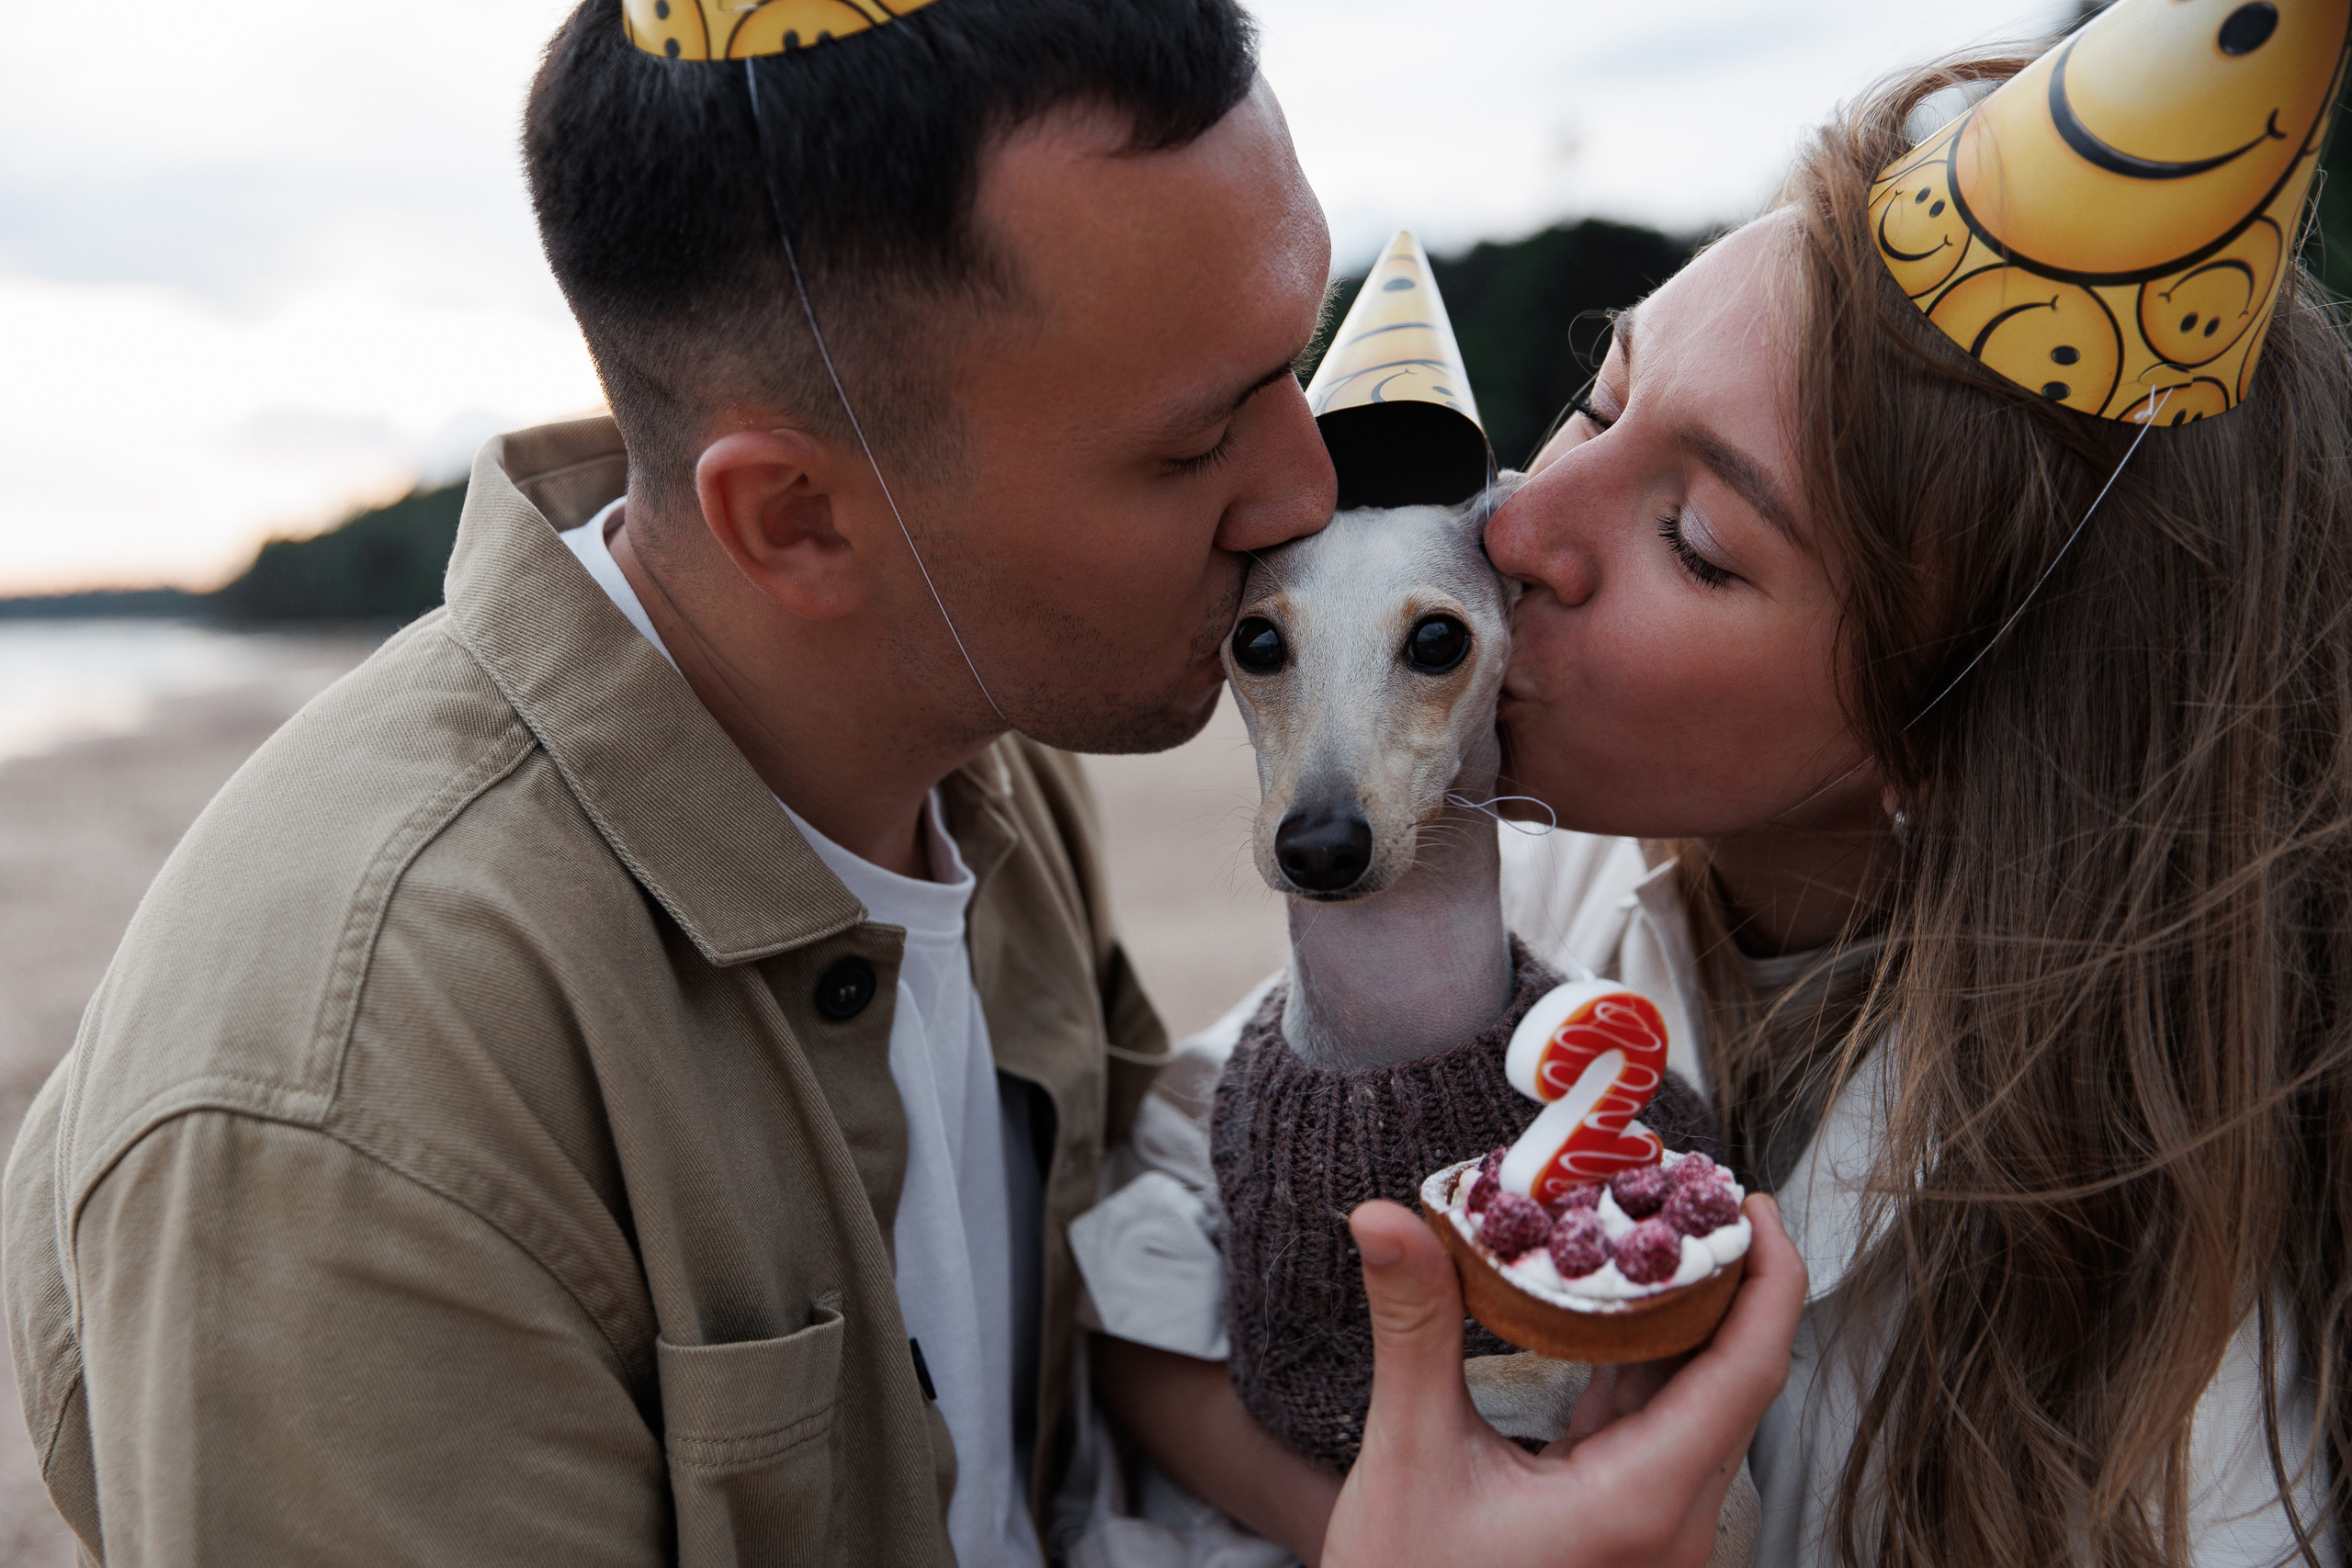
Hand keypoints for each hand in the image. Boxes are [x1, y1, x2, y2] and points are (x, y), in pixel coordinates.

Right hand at [1321, 1195, 1803, 1567]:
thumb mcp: (1408, 1457)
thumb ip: (1413, 1329)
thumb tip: (1383, 1218)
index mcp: (1642, 1505)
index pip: (1748, 1372)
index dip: (1767, 1278)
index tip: (1752, 1202)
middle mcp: (1670, 1522)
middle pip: (1733, 1378)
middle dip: (1725, 1277)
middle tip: (1691, 1190)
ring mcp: (1651, 1529)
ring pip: (1693, 1401)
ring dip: (1681, 1315)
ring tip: (1652, 1228)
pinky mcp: (1621, 1525)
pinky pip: (1653, 1427)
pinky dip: (1640, 1359)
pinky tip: (1611, 1305)